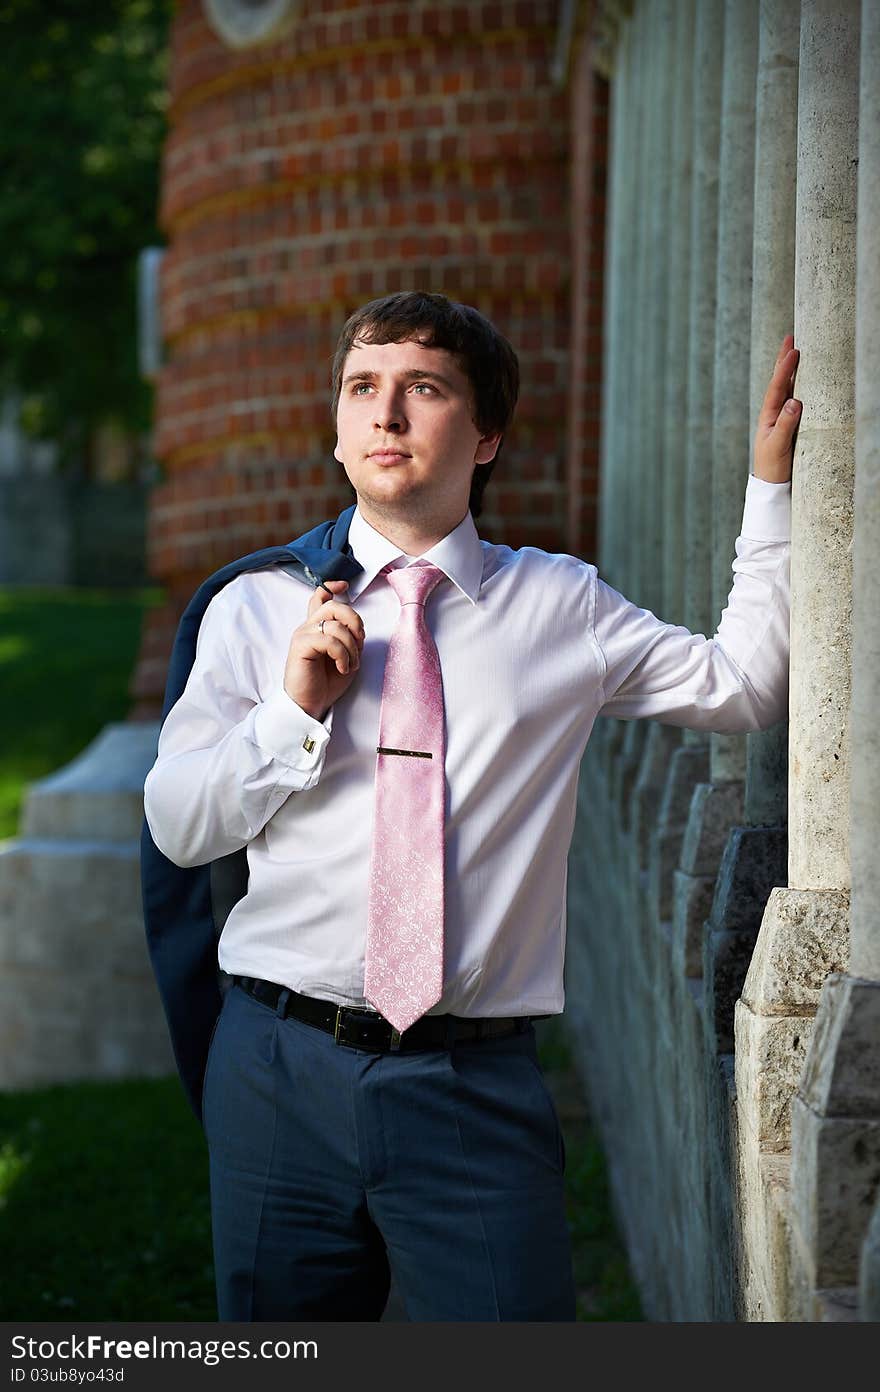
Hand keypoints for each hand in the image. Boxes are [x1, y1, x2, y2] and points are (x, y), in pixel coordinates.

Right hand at [284, 579, 364, 719]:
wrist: (310, 705)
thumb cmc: (326, 683)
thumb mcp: (345, 656)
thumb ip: (348, 637)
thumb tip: (356, 626)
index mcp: (318, 627)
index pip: (320, 596)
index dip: (331, 586)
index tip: (344, 585)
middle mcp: (308, 627)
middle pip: (334, 605)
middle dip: (354, 621)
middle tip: (360, 642)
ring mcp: (303, 635)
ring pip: (335, 624)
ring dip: (351, 647)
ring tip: (350, 664)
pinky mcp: (300, 646)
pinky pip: (329, 640)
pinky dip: (342, 655)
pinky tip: (341, 668)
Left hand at [753, 333, 800, 482]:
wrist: (771, 485)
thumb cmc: (772, 467)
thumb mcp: (778, 446)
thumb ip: (785, 425)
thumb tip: (795, 402)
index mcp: (768, 416)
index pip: (777, 387)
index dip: (784, 368)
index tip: (793, 351)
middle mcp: (774, 413)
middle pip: (780, 382)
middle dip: (784, 360)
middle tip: (790, 338)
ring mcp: (782, 418)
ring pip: (788, 389)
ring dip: (791, 370)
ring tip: (796, 350)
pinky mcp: (791, 425)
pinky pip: (795, 400)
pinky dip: (799, 385)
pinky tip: (804, 378)